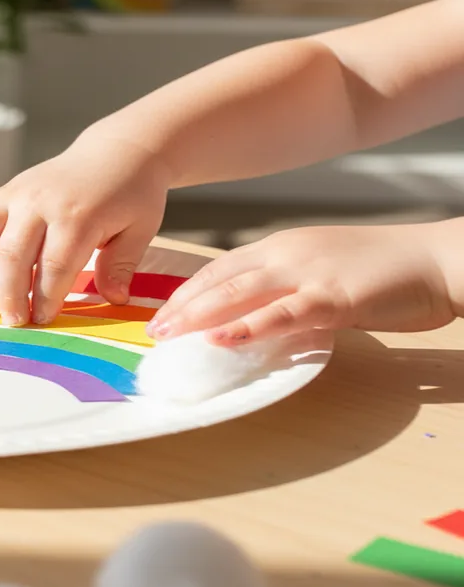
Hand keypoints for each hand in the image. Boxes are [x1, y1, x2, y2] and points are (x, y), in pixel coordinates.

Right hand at [0, 134, 171, 325]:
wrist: (120, 150)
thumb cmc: (132, 194)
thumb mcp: (139, 229)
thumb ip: (119, 265)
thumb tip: (110, 299)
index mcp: (75, 214)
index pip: (54, 266)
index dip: (46, 298)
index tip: (43, 322)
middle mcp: (38, 202)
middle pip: (12, 256)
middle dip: (9, 294)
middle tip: (12, 323)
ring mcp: (16, 194)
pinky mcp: (4, 190)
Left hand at [148, 222, 462, 345]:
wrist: (439, 261)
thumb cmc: (386, 272)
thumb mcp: (324, 278)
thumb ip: (289, 296)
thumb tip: (259, 325)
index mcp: (282, 247)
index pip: (221, 269)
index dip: (187, 291)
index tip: (161, 313)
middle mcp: (287, 254)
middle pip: (220, 280)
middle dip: (181, 306)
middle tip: (152, 331)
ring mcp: (308, 274)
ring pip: (240, 293)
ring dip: (198, 315)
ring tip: (168, 335)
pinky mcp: (333, 298)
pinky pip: (282, 314)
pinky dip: (247, 327)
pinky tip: (219, 339)